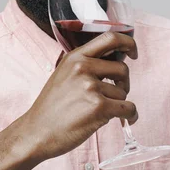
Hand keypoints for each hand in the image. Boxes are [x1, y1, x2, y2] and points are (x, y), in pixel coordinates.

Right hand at [20, 31, 137, 160]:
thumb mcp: (62, 75)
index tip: (132, 52)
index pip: (109, 38)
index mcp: (74, 57)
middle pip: (122, 68)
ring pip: (124, 92)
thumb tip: (113, 63)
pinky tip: (123, 120)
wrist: (37, 132)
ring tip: (99, 111)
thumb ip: (84, 66)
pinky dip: (129, 116)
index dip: (127, 42)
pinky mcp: (99, 107)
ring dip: (118, 103)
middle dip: (124, 83)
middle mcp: (82, 68)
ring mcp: (90, 87)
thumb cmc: (50, 107)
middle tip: (113, 94)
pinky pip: (129, 108)